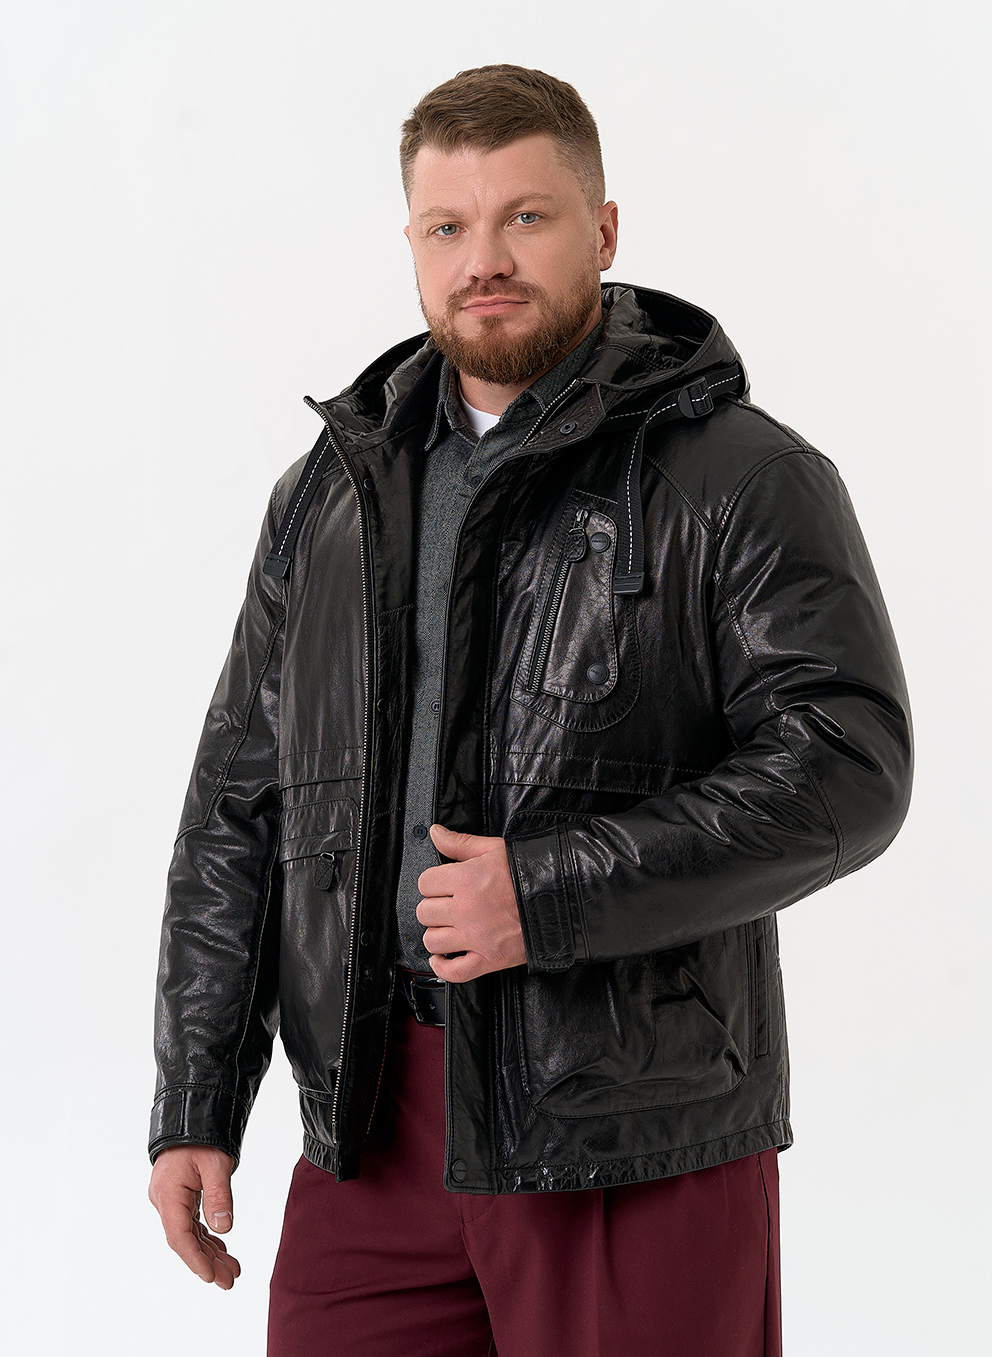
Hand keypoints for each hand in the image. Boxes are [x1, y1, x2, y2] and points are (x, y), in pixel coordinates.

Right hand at [148, 1145, 240, 1287]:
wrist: (190, 1116)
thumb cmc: (201, 1136)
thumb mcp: (215, 1162)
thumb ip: (219, 1194)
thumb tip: (225, 1227)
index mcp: (168, 1194)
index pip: (179, 1236)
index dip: (194, 1259)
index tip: (210, 1277)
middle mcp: (165, 1201)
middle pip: (185, 1239)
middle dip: (207, 1262)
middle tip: (229, 1281)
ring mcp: (171, 1200)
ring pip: (189, 1234)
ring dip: (209, 1252)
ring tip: (232, 1270)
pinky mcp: (179, 1197)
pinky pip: (191, 1223)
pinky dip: (206, 1237)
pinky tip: (221, 1248)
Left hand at [416, 823, 526, 982]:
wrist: (563, 898)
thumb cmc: (531, 873)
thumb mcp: (494, 849)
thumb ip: (460, 842)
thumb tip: (436, 833)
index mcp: (466, 879)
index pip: (425, 883)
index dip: (433, 882)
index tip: (442, 884)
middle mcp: (466, 910)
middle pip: (425, 912)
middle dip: (434, 906)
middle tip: (448, 904)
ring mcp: (476, 938)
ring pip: (433, 941)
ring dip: (437, 934)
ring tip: (449, 927)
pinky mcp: (488, 960)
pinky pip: (453, 972)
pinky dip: (443, 967)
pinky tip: (443, 957)